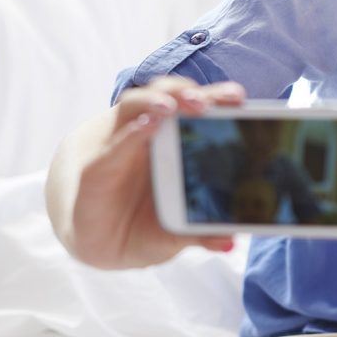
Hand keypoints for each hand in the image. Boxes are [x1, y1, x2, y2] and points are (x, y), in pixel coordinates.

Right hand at [47, 76, 244, 268]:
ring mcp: (122, 144)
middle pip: (168, 97)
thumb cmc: (146, 225)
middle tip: (208, 101)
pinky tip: (147, 125)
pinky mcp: (98, 165)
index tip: (237, 98)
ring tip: (173, 107)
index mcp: (177, 144)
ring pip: (136, 105)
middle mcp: (150, 134)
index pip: (196, 110)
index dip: (215, 99)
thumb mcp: (177, 233)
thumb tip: (230, 241)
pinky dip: (131, 133)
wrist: (101, 243)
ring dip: (156, 101)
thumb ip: (202, 232)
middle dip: (189, 93)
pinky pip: (115, 144)